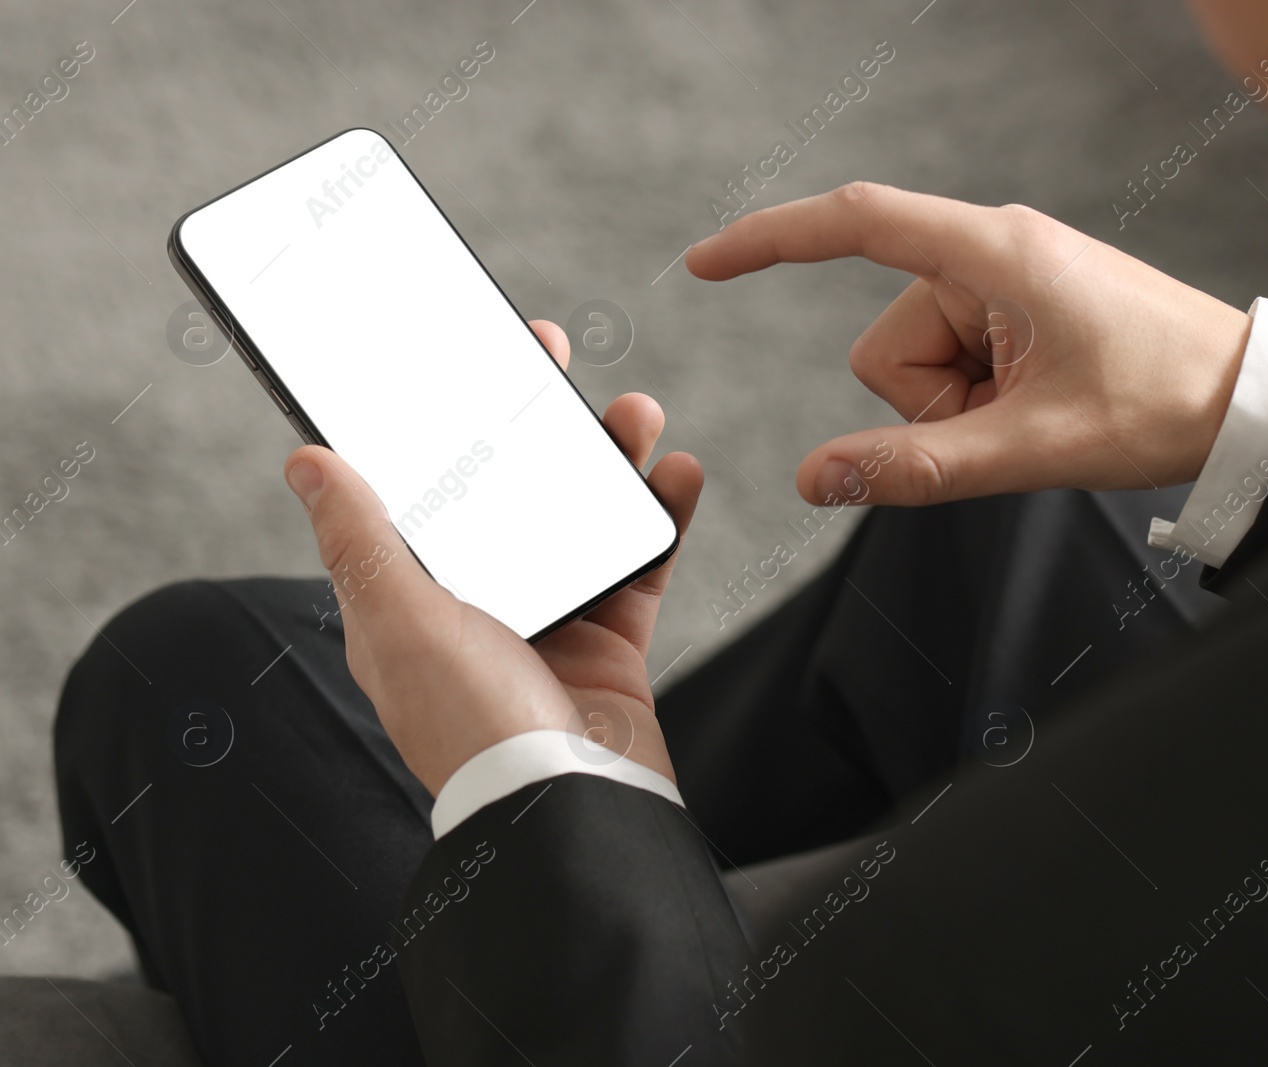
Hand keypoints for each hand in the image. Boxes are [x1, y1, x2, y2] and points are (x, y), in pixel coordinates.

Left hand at [282, 320, 702, 795]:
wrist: (568, 810)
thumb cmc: (472, 728)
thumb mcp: (403, 624)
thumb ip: (362, 540)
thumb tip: (306, 459)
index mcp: (414, 596)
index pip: (422, 487)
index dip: (440, 419)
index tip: (462, 358)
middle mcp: (479, 601)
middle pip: (507, 487)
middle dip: (532, 420)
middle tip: (551, 354)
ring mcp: (548, 618)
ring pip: (580, 514)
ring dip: (609, 459)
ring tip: (636, 413)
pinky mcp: (609, 641)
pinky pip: (640, 564)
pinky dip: (662, 519)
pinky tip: (678, 476)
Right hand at [686, 182, 1252, 504]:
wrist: (1249, 399)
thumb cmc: (1164, 401)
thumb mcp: (1034, 446)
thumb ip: (919, 468)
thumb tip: (814, 480)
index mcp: (994, 253)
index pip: (856, 224)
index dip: (772, 241)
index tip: (706, 264)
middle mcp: (991, 253)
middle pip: (887, 346)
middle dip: (931, 406)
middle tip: (1014, 424)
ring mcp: (1004, 283)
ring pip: (917, 366)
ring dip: (959, 411)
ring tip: (1035, 417)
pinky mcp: (1017, 311)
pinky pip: (954, 367)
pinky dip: (979, 404)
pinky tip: (1040, 407)